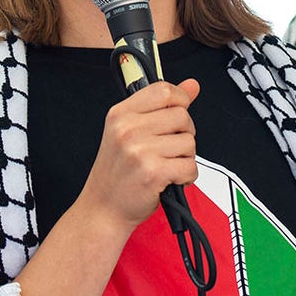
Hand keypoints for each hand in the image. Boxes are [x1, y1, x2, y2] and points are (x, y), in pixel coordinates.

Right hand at [78, 79, 200, 231]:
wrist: (102, 210)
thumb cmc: (117, 174)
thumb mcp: (131, 132)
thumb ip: (162, 106)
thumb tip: (192, 85)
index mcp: (120, 114)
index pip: (163, 90)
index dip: (180, 100)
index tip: (178, 115)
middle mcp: (127, 129)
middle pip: (182, 115)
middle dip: (184, 133)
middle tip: (169, 149)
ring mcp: (139, 150)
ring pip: (189, 141)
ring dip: (185, 157)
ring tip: (166, 166)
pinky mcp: (153, 172)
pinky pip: (190, 166)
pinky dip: (187, 176)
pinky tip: (170, 179)